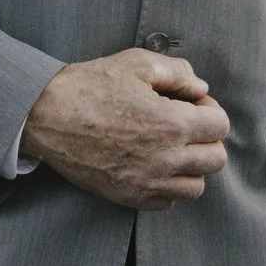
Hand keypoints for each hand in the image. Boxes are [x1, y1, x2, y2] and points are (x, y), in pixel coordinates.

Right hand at [19, 51, 229, 211]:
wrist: (45, 117)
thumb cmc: (88, 87)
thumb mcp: (135, 63)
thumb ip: (177, 72)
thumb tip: (199, 87)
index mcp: (172, 123)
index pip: (221, 126)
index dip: (210, 110)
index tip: (191, 104)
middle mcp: (165, 159)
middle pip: (216, 159)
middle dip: (207, 139)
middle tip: (185, 125)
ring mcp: (147, 182)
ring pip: (196, 186)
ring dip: (192, 167)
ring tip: (171, 149)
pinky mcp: (129, 197)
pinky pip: (168, 202)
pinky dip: (168, 186)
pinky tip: (153, 166)